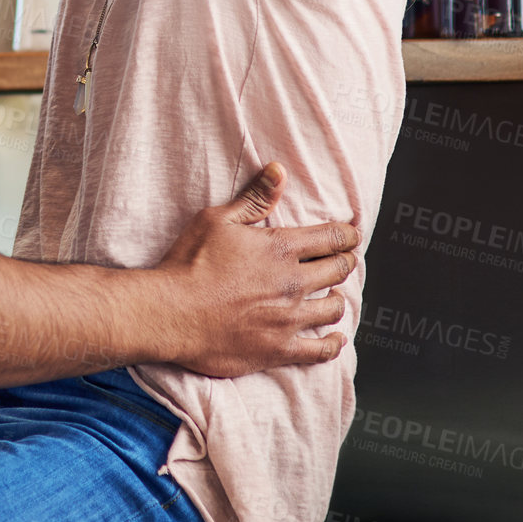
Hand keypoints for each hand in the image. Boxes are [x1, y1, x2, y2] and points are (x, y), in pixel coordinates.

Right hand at [153, 163, 359, 377]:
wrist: (171, 312)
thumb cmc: (189, 263)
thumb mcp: (216, 219)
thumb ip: (254, 197)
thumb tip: (279, 171)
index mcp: (280, 249)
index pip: (332, 238)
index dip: (347, 235)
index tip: (352, 235)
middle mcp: (292, 284)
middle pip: (338, 270)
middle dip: (345, 262)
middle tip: (344, 260)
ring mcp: (289, 319)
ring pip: (333, 309)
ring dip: (337, 300)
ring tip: (333, 296)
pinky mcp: (279, 349)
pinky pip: (320, 350)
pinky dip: (332, 343)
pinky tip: (334, 338)